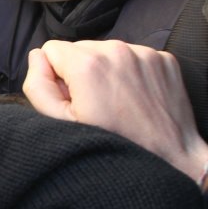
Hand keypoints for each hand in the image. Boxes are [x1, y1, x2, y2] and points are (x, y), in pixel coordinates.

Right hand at [23, 40, 207, 181]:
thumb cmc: (113, 146)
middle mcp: (116, 49)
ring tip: (116, 102)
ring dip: (105, 70)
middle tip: (95, 104)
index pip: (50, 49)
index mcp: (87, 63)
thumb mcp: (60, 123)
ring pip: (105, 51)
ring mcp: (144, 53)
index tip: (72, 100)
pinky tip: (136, 97)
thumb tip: (37, 57)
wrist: (171, 159)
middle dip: (80, 71)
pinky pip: (132, 55)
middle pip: (78, 49)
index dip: (55, 77)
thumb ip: (37, 85)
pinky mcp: (164, 58)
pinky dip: (130, 72)